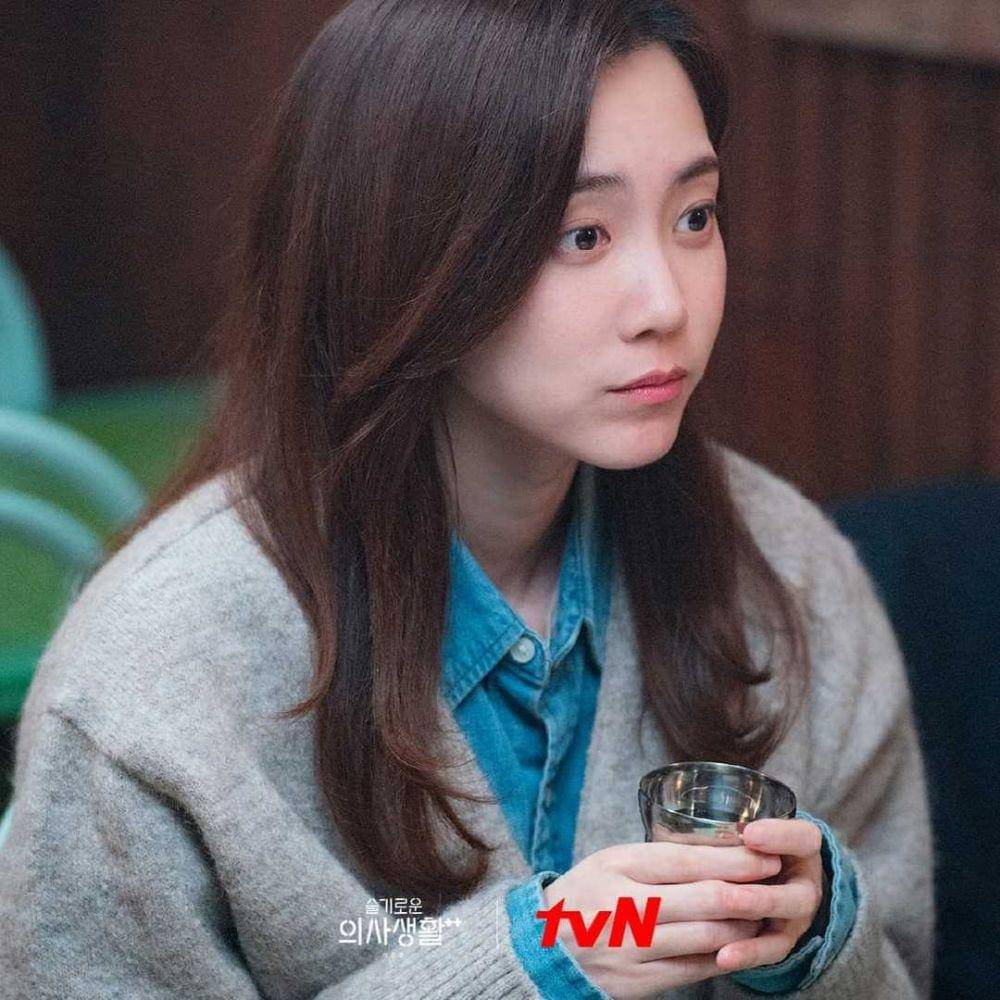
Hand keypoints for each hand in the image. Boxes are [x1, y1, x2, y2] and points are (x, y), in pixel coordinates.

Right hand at [539, 841, 780, 999]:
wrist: (545, 946)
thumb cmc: (586, 893)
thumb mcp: (611, 860)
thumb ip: (658, 857)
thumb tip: (720, 849)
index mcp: (618, 867)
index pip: (688, 860)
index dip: (734, 858)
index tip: (765, 852)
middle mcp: (627, 907)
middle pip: (707, 899)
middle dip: (752, 889)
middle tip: (778, 880)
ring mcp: (634, 949)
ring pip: (711, 937)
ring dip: (747, 924)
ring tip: (766, 910)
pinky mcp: (640, 983)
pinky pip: (697, 969)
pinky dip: (726, 954)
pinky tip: (740, 942)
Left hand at [714, 817, 824, 973]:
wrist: (780, 878)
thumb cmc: (757, 846)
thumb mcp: (753, 830)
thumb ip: (732, 830)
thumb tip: (682, 825)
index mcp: (801, 847)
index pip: (802, 838)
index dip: (778, 836)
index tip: (748, 832)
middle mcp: (805, 883)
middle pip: (797, 893)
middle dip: (762, 893)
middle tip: (733, 892)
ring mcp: (796, 915)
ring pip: (783, 922)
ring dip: (752, 921)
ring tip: (724, 920)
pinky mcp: (783, 940)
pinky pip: (769, 951)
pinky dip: (747, 953)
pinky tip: (723, 957)